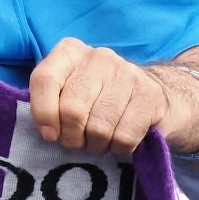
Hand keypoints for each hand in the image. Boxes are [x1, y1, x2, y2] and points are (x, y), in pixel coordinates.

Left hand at [28, 38, 198, 155]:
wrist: (155, 97)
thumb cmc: (98, 97)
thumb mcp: (68, 91)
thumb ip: (49, 101)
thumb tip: (47, 131)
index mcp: (70, 51)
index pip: (45, 79)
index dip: (43, 112)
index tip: (49, 135)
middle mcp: (98, 57)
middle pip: (71, 109)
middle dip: (71, 137)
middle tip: (76, 143)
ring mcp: (127, 73)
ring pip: (98, 127)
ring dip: (96, 145)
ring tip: (98, 142)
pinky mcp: (150, 95)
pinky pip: (124, 137)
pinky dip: (118, 148)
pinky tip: (118, 142)